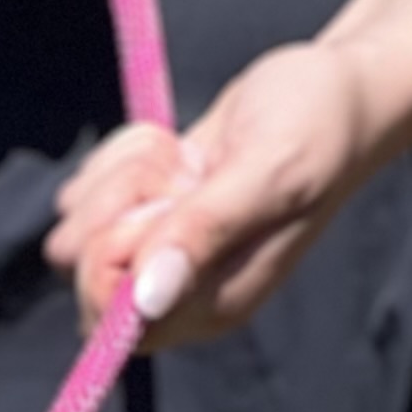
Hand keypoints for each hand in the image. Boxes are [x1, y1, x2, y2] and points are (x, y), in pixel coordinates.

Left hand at [46, 40, 377, 342]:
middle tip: (179, 171)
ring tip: (182, 158)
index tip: (165, 202)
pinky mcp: (144, 213)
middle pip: (83, 276)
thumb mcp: (269, 173)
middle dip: (115, 207)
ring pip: (78, 233)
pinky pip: (87, 196)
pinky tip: (172, 148)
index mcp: (210, 304)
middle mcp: (178, 290)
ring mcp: (157, 251)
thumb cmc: (316, 129)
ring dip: (119, 177)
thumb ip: (206, 232)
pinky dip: (118, 158)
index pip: (113, 321)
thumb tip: (146, 297)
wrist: (333, 89)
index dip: (113, 257)